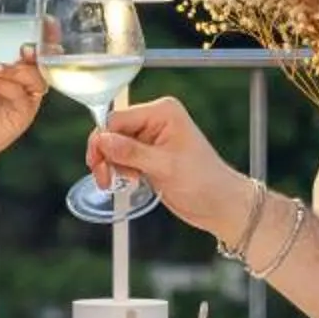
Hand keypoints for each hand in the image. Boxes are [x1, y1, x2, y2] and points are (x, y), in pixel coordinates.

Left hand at [0, 0, 46, 179]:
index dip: (41, 32)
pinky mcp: (25, 111)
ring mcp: (24, 94)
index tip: (44, 21)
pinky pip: (27, 93)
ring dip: (18, 68)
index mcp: (5, 62)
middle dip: (38, 48)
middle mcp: (18, 77)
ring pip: (37, 74)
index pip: (30, 42)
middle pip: (43, 57)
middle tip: (24, 46)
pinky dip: (9, 86)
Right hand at [86, 96, 248, 234]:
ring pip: (115, 146)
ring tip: (125, 181)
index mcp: (163, 112)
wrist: (221, 204)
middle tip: (105, 179)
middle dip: (106, 155)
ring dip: (113, 165)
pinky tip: (133, 180)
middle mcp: (156, 120)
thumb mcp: (165, 167)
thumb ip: (131, 152)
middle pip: (113, 131)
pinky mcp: (150, 154)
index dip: (103, 141)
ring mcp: (153, 137)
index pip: (117, 119)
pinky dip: (122, 170)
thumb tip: (102, 140)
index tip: (97, 165)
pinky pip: (124, 157)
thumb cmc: (204, 182)